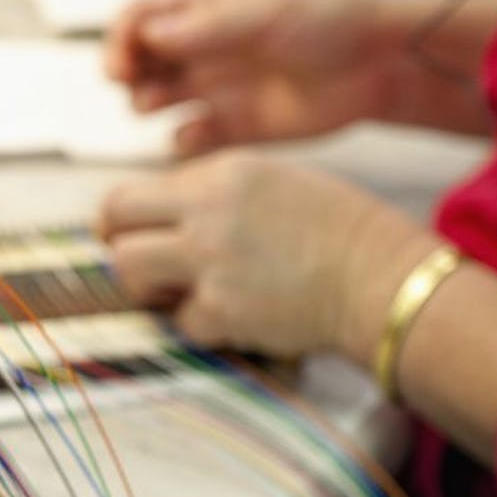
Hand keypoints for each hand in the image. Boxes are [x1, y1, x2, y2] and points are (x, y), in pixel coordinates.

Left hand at [97, 151, 433, 359]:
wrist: (382, 279)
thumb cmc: (340, 232)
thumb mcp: (275, 182)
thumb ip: (214, 191)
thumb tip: (159, 214)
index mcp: (224, 173)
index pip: (134, 191)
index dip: (122, 219)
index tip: (125, 235)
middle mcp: (208, 210)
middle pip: (115, 221)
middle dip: (117, 245)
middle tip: (136, 265)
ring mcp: (210, 260)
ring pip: (128, 268)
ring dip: (147, 285)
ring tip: (183, 291)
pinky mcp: (220, 309)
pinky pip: (180, 320)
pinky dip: (202, 323)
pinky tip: (237, 314)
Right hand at [105, 0, 401, 155]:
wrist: (378, 63)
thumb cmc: (328, 20)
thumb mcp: (263, 11)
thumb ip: (204, 27)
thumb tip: (148, 37)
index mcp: (205, 11)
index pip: (139, 19)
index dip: (120, 39)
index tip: (122, 63)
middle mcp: (203, 50)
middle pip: (139, 61)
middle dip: (126, 74)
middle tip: (133, 85)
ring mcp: (216, 90)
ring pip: (154, 100)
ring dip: (145, 103)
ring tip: (161, 104)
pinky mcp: (234, 128)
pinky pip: (188, 141)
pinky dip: (180, 143)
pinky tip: (196, 136)